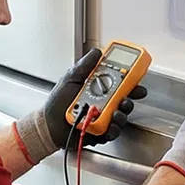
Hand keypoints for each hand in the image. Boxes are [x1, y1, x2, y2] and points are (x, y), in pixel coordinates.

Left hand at [15, 48, 147, 162]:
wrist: (48, 124)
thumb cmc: (57, 102)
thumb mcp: (70, 78)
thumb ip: (85, 65)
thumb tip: (97, 52)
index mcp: (99, 89)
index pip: (120, 83)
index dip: (131, 80)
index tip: (136, 76)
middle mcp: (104, 103)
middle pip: (125, 99)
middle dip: (130, 98)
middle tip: (126, 97)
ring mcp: (103, 118)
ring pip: (121, 116)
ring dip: (122, 114)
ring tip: (115, 112)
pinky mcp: (100, 132)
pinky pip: (113, 131)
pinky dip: (113, 128)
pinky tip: (109, 124)